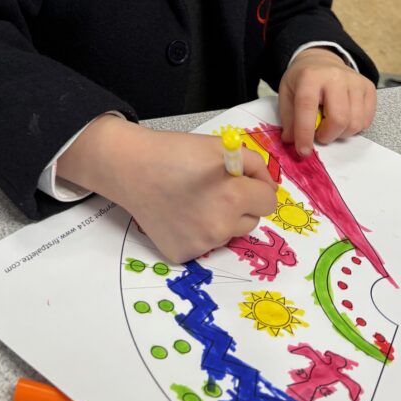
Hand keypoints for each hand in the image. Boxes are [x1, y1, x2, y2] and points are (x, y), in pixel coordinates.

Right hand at [57, 117, 276, 263]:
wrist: (131, 168)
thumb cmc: (175, 152)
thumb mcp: (220, 146)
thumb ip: (254, 164)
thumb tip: (270, 188)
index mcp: (234, 196)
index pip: (269, 202)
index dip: (257, 187)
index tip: (244, 181)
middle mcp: (220, 226)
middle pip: (252, 221)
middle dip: (241, 205)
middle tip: (215, 188)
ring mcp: (201, 244)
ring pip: (229, 234)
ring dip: (221, 219)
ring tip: (194, 199)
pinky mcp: (183, 255)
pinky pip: (205, 245)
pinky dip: (198, 232)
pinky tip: (180, 214)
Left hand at [278, 47, 376, 156]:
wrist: (322, 60)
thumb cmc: (303, 80)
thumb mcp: (286, 93)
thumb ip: (288, 118)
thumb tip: (291, 140)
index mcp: (310, 77)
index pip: (307, 108)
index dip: (305, 133)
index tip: (303, 151)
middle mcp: (335, 76)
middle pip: (338, 119)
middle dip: (327, 135)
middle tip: (319, 134)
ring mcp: (355, 81)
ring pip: (355, 123)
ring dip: (341, 133)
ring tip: (330, 125)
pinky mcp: (369, 87)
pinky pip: (366, 120)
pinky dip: (354, 128)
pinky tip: (343, 118)